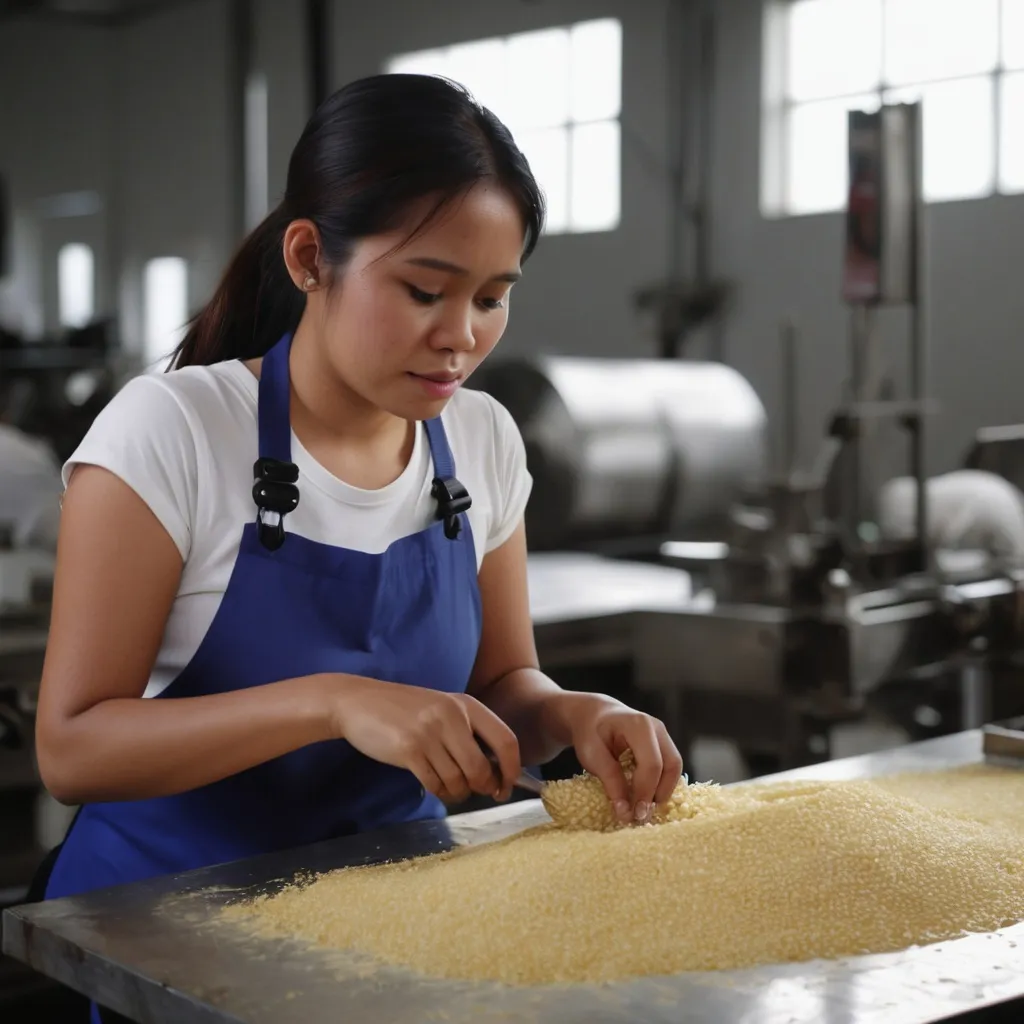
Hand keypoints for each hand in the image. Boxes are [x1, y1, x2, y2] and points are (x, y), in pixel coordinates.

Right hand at [325, 676, 521, 804]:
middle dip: (483, 787)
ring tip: (450, 787)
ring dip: (458, 792)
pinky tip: (435, 785)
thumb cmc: (403, 710)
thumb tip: (496, 771)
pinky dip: (439, 792)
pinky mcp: (408, 750)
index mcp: (466, 704)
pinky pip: (435, 784)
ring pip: (459, 780)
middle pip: (482, 768)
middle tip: (476, 791)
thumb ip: (467, 732)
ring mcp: (429, 733)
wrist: (358, 702)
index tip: (507, 786)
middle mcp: (451, 716)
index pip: (505, 740)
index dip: (512, 769)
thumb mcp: (442, 709)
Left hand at [551, 692, 682, 825]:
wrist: (594, 715)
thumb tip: (625, 812)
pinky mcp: (664, 744)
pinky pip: (670, 767)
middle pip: (671, 766)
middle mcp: (657, 728)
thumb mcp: (591, 754)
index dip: (645, 792)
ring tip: (643, 808)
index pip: (651, 764)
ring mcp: (663, 735)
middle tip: (641, 815)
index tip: (634, 815)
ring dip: (662, 791)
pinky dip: (661, 785)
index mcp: (639, 725)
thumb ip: (610, 780)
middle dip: (658, 794)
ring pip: (674, 768)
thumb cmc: (591, 732)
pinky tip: (646, 797)